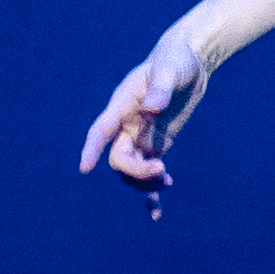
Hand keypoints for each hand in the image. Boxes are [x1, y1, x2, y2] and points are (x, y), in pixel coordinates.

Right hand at [79, 36, 210, 188]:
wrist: (188, 63)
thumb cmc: (175, 60)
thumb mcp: (170, 70)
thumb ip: (160, 88)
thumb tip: (152, 109)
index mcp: (123, 105)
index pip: (102, 130)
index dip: (92, 148)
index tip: (85, 168)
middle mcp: (126, 125)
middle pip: (119, 158)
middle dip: (135, 171)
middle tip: (162, 171)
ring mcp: (140, 136)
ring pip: (131, 170)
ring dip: (144, 182)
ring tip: (166, 181)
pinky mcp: (156, 144)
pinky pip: (148, 172)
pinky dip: (150, 192)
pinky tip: (155, 213)